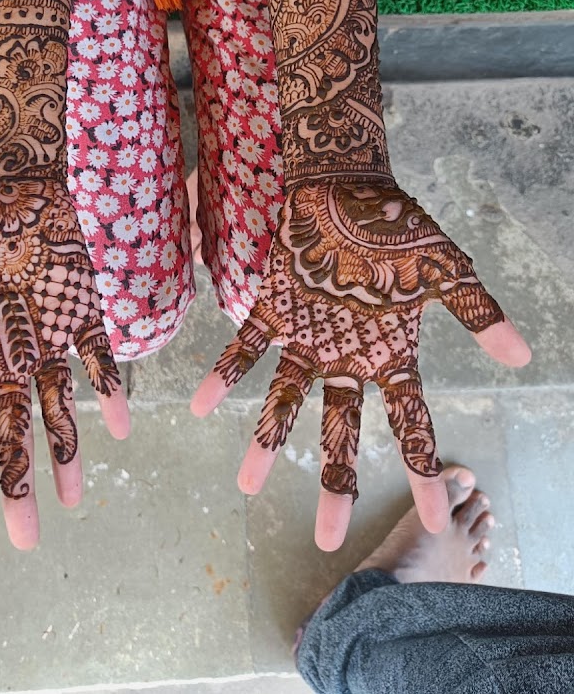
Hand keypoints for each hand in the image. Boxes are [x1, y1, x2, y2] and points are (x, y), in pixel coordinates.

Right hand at [0, 175, 129, 548]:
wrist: (13, 176)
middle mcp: (7, 356)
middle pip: (10, 432)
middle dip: (16, 482)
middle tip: (26, 538)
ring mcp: (48, 337)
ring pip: (57, 408)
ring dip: (66, 452)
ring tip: (75, 499)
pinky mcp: (83, 311)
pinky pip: (99, 359)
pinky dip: (109, 390)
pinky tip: (122, 426)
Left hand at [191, 179, 529, 549]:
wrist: (350, 184)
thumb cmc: (400, 226)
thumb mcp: (447, 270)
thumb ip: (479, 312)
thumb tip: (524, 357)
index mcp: (390, 353)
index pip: (411, 423)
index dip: (421, 470)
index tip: (434, 517)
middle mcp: (346, 356)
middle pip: (342, 430)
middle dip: (333, 481)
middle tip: (326, 540)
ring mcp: (307, 336)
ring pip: (285, 400)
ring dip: (267, 441)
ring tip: (246, 486)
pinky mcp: (273, 308)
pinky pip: (245, 347)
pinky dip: (224, 374)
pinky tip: (200, 406)